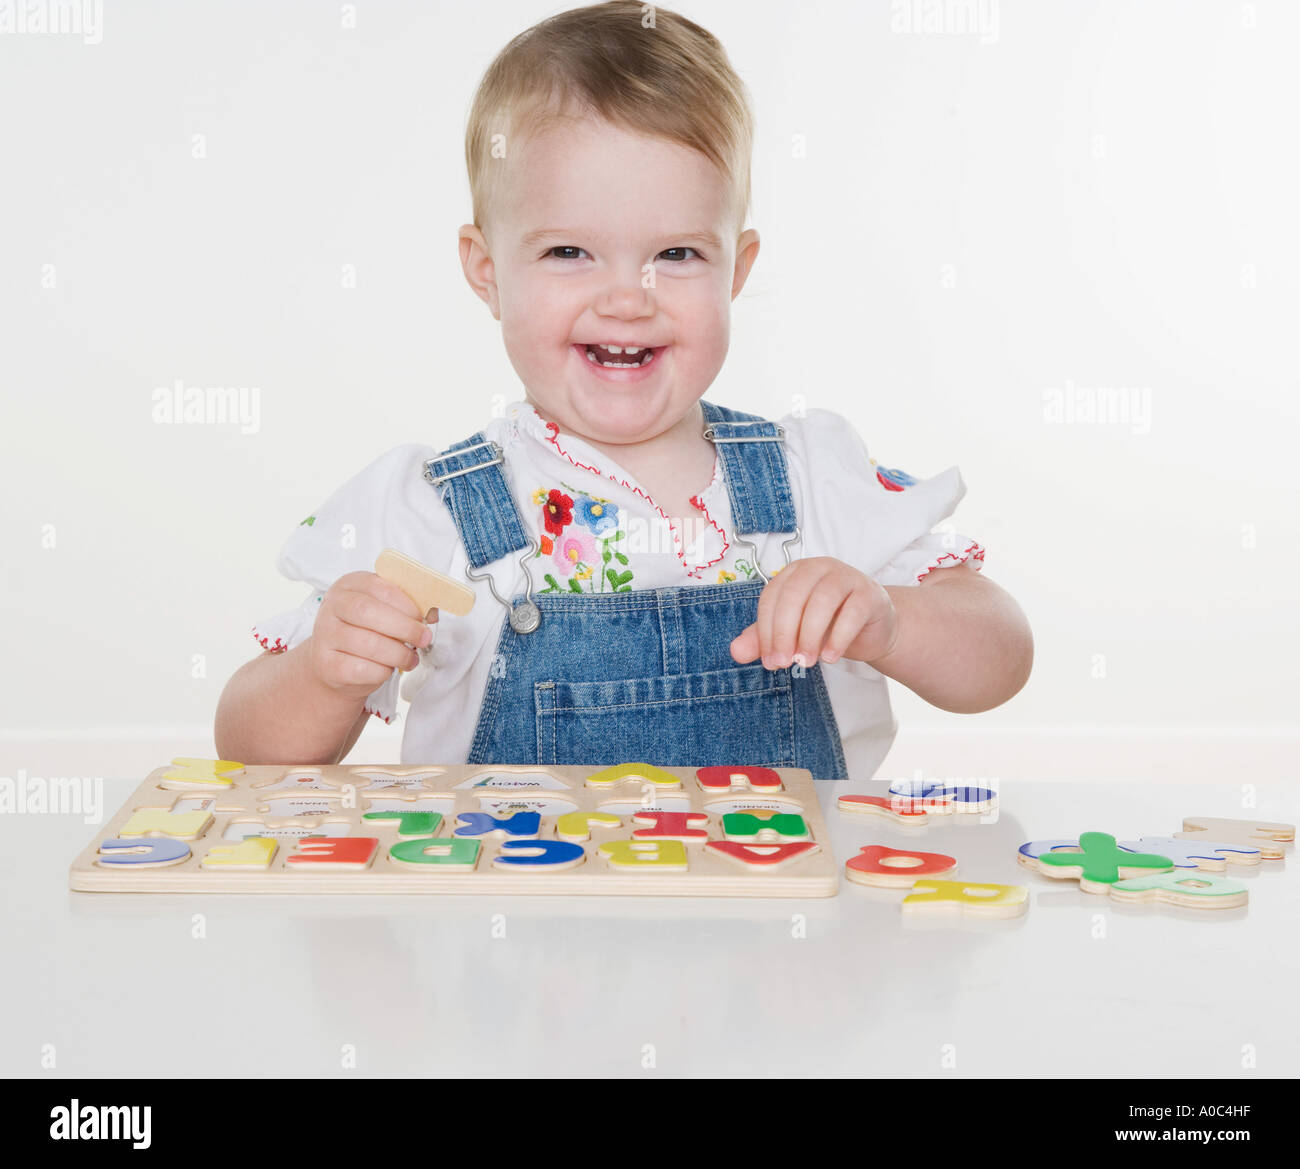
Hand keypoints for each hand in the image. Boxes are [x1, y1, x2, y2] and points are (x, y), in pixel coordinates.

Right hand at [307, 572, 434, 697]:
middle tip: (424, 638)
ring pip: (369, 644)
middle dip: (404, 627)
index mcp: (348, 586)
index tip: (423, 618)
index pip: (377, 587)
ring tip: (410, 658)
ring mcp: (326, 636)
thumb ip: (405, 607)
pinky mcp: (327, 664)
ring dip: (399, 653)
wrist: (333, 663)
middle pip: (368, 612)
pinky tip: (388, 669)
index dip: (406, 603)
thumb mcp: (382, 610)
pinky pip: (363, 669)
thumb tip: (431, 614)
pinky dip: (384, 671)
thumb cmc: (364, 632)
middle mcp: (331, 607)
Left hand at [729, 556, 897, 668]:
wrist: (872, 629)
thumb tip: (735, 652)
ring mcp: (847, 577)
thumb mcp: (792, 633)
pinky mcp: (869, 594)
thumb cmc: (828, 626)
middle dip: (785, 632)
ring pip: (822, 600)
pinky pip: (852, 612)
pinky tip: (830, 657)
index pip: (772, 597)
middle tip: (784, 663)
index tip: (769, 660)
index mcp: (794, 573)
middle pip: (794, 596)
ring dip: (810, 635)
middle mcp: (819, 568)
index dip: (766, 630)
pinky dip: (839, 637)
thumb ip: (763, 640)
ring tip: (806, 662)